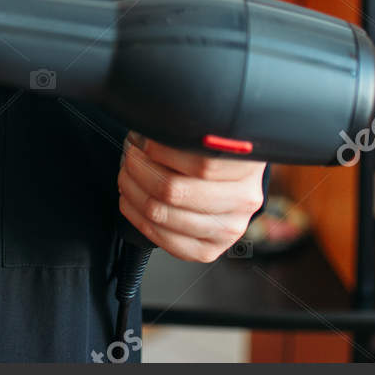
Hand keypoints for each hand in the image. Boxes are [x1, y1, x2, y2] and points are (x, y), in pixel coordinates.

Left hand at [117, 131, 265, 261]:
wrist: (233, 185)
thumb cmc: (215, 153)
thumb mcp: (214, 132)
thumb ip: (190, 130)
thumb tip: (150, 124)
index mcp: (247, 165)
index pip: (200, 163)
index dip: (161, 150)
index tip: (144, 140)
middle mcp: (243, 199)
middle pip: (174, 190)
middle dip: (139, 169)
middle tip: (130, 156)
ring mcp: (228, 229)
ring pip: (162, 213)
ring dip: (132, 191)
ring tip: (127, 174)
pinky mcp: (209, 250)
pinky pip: (163, 239)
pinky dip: (136, 217)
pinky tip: (130, 200)